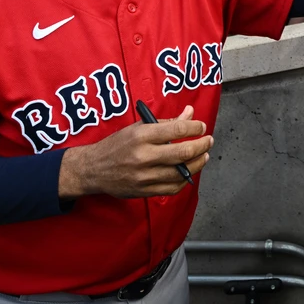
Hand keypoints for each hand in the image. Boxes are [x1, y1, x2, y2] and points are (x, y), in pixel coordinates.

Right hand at [57, 105, 211, 198]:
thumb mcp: (138, 127)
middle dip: (202, 145)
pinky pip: (172, 188)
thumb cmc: (117, 145)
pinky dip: (185, 180)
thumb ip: (166, 122)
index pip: (176, 129)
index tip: (202, 126)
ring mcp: (144, 176)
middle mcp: (143, 156)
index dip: (195, 127)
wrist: (93, 169)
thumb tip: (190, 113)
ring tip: (204, 156)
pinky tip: (190, 171)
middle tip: (209, 141)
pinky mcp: (144, 191)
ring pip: (181, 172)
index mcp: (141, 136)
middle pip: (183, 152)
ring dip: (198, 163)